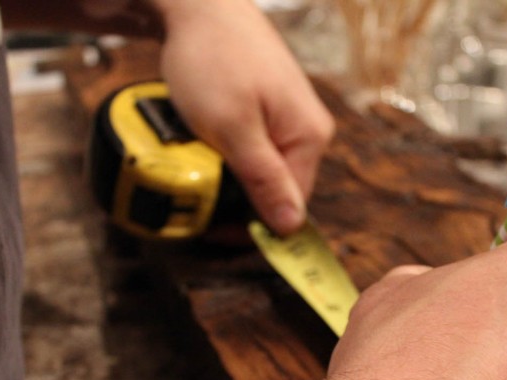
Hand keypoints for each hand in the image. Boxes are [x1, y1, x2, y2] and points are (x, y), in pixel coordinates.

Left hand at [149, 0, 333, 234]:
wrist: (199, 3)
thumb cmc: (215, 59)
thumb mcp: (234, 129)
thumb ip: (264, 179)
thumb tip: (290, 226)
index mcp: (309, 137)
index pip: (292, 207)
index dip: (253, 226)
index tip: (213, 230)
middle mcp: (307, 128)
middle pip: (278, 189)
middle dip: (239, 201)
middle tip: (197, 198)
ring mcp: (287, 115)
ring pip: (262, 168)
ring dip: (230, 178)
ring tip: (198, 166)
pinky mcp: (267, 105)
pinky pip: (252, 146)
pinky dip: (227, 153)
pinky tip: (205, 143)